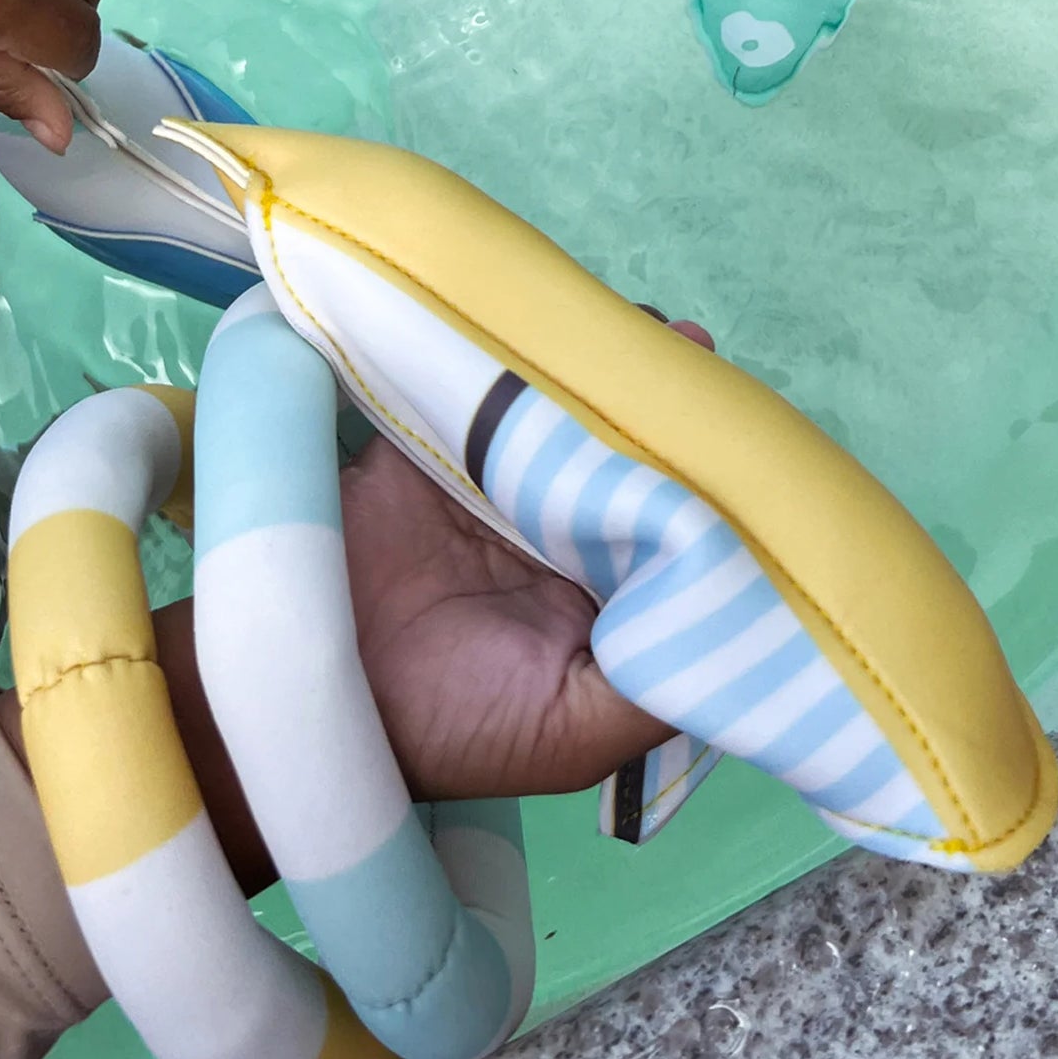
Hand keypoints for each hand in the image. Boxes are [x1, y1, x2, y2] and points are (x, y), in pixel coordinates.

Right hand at [343, 317, 715, 798]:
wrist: (304, 686)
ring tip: (657, 337)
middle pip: (638, 450)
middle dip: (673, 410)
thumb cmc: (451, 726)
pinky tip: (569, 326)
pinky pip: (496, 380)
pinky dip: (530, 351)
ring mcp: (513, 473)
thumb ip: (659, 687)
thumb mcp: (575, 731)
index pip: (685, 522)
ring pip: (580, 407)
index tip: (753, 444)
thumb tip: (751, 624)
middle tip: (702, 364)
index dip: (720, 484)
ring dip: (614, 370)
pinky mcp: (447, 432)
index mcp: (615, 588)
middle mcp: (575, 523)